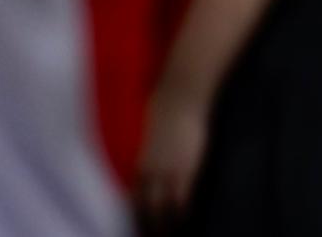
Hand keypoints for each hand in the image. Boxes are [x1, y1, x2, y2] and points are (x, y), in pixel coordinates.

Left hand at [136, 80, 210, 218]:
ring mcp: (166, 172)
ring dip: (167, 227)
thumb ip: (149, 160)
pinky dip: (182, 214)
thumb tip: (151, 175)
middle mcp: (148, 174)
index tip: (142, 232)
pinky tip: (187, 222)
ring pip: (162, 210)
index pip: (135, 203)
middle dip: (150, 229)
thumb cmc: (167, 114)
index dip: (139, 220)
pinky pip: (181, 200)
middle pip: (146, 211)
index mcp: (138, 167)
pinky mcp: (185, 169)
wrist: (179, 98)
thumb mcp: (151, 141)